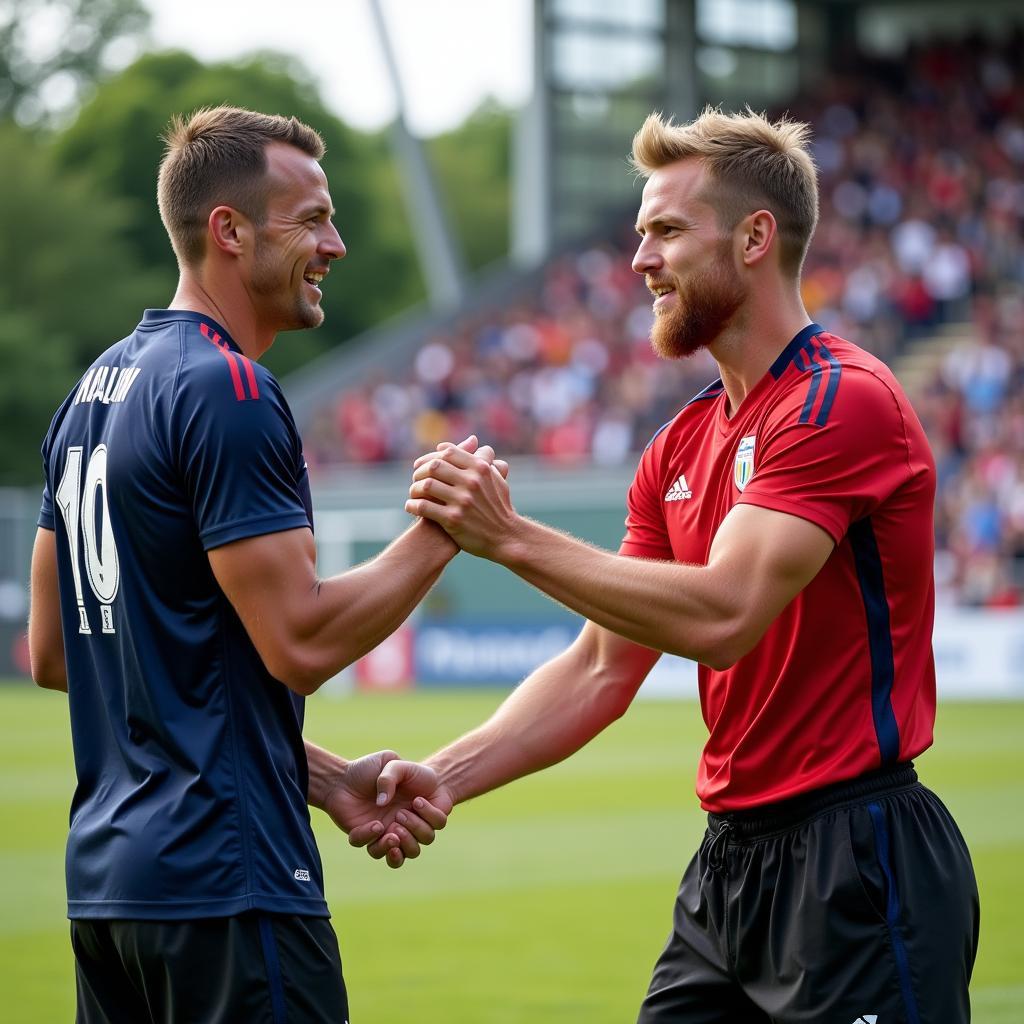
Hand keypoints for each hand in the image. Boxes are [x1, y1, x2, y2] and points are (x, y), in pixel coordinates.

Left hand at [320, 750, 449, 868]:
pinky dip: (379, 845)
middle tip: (400, 814)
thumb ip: (392, 776)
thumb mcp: (388, 762)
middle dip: (416, 829)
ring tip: (392, 834)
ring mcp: (391, 831)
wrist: (343, 778)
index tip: (415, 800)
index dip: (432, 815)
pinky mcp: (371, 839)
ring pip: (408, 853)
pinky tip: (375, 828)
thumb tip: (384, 804)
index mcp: (418, 804)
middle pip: (426, 838)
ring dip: (405, 845)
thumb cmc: (371, 768)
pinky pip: (378, 852)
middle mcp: (408, 820)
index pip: (438, 821)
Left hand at [405, 444, 516, 557]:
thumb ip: (483, 459)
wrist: (505, 537)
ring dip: (415, 488)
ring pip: (426, 485)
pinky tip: (411, 507)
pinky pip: (424, 507)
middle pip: (434, 466)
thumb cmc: (500, 507)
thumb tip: (471, 440)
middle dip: (420, 471)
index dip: (432, 456)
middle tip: (416, 478)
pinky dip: (413, 505)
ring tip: (414, 493)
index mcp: (481, 469)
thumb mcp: (497, 479)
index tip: (424, 464)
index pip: (448, 453)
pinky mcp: (453, 519)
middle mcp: (471, 482)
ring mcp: (462, 501)